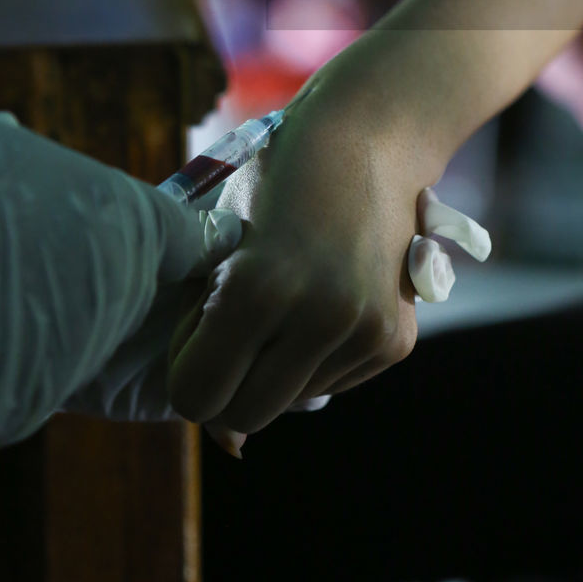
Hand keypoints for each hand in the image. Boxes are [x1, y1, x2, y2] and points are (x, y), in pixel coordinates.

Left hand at [166, 75, 441, 437]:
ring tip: (287, 296)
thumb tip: (227, 445)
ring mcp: (364, 329)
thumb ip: (204, 322)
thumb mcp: (222, 237)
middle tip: (235, 327)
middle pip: (243, 415)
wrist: (368, 136)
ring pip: (291, 402)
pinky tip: (325, 295)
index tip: (198, 329)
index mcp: (259, 287)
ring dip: (276, 366)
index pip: (195, 396)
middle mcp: (318, 317)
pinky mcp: (396, 338)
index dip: (186, 367)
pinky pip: (334, 383)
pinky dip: (317, 356)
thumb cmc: (277, 178)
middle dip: (228, 381)